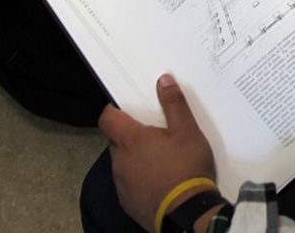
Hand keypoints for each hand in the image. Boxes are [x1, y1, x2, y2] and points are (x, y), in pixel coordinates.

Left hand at [99, 75, 218, 231]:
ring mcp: (122, 183)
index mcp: (131, 140)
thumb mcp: (187, 131)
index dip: (113, 110)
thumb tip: (163, 80)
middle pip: (116, 140)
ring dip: (134, 157)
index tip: (127, 108)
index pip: (107, 118)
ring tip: (160, 158)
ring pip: (122, 162)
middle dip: (130, 134)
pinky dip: (138, 178)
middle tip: (153, 132)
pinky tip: (159, 179)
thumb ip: (174, 104)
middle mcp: (120, 161)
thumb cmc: (186, 168)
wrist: (187, 213)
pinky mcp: (128, 202)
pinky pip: (128, 183)